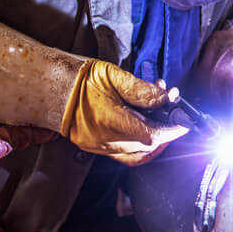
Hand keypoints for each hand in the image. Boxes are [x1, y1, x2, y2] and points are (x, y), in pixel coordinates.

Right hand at [61, 59, 188, 164]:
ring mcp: (99, 148)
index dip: (173, 129)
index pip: (152, 135)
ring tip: (160, 121)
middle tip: (172, 112)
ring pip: (138, 155)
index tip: (185, 120)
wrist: (47, 87)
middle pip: (148, 147)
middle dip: (166, 131)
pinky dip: (140, 146)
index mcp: (110, 123)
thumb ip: (142, 90)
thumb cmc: (77, 79)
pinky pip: (125, 155)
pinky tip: (144, 130)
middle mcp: (105, 141)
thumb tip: (166, 98)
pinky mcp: (94, 148)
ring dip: (155, 140)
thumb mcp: (112, 75)